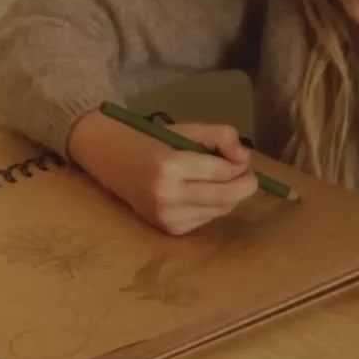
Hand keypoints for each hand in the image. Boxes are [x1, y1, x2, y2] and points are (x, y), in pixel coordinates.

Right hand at [68, 109, 257, 234]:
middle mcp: (168, 196)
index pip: (223, 172)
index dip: (241, 165)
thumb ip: (220, 136)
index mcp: (170, 166)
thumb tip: (245, 158)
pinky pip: (206, 220)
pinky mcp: (169, 229)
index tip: (243, 159)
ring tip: (221, 180)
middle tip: (247, 173)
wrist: (111, 160)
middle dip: (245, 185)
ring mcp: (167, 216)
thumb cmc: (152, 141)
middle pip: (226, 197)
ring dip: (230, 196)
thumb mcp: (186, 129)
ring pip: (220, 211)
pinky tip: (200, 193)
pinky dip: (212, 206)